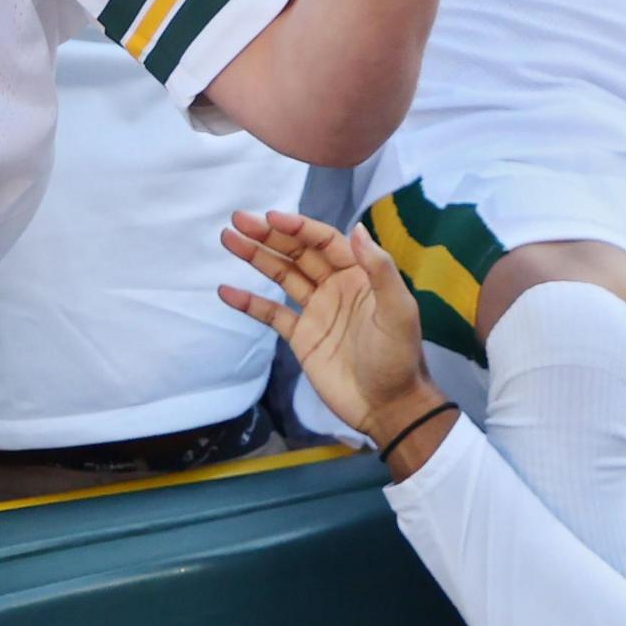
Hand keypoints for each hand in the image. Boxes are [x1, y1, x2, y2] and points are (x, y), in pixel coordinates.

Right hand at [215, 210, 441, 453]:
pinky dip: (249, 302)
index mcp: (360, 276)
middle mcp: (335, 287)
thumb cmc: (398, 358)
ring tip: (228, 239)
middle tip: (238, 220)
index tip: (270, 218)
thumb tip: (356, 228)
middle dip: (268, 236)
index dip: (297, 228)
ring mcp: (316, 311)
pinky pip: (271, 314)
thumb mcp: (398, 311)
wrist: (387, 407)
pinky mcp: (301, 337)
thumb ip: (380, 269)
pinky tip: (226, 291)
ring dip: (256, 257)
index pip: (324, 242)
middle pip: (297, 253)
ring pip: (282, 276)